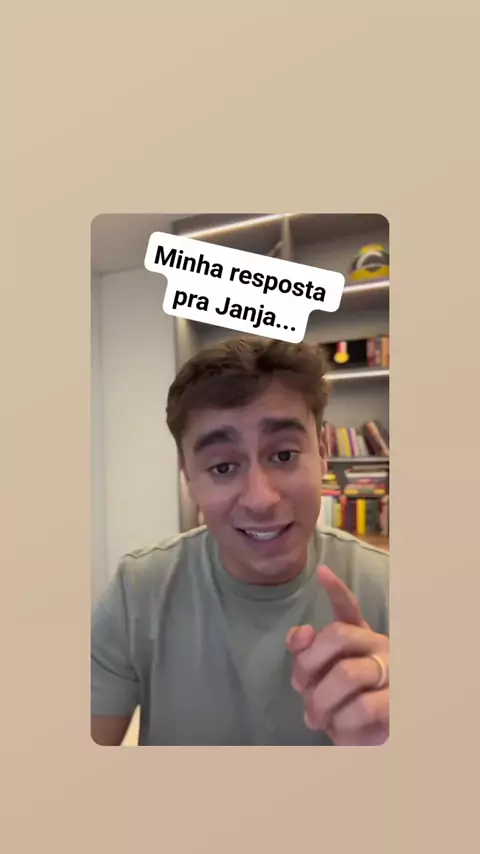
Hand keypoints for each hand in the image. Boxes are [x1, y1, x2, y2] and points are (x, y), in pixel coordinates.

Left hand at [286, 565, 388, 745]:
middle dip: (309, 663)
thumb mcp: (319, 679)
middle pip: (338, 635)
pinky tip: (338, 728)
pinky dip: (340, 722)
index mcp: (359, 638)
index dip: (336, 590)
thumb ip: (305, 655)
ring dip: (321, 699)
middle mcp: (377, 647)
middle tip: (300, 687)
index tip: (322, 572)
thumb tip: (301, 635)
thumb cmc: (342, 704)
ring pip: (346, 674)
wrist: (369, 740)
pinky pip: (361, 707)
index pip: (349, 608)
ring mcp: (390, 672)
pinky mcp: (395, 703)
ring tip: (315, 717)